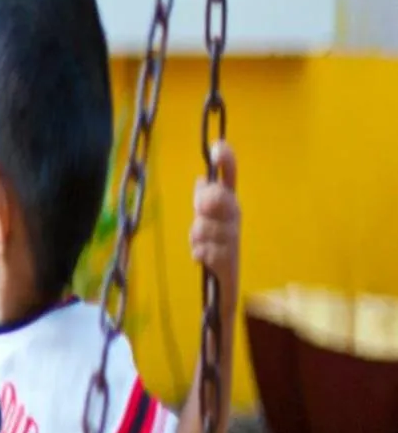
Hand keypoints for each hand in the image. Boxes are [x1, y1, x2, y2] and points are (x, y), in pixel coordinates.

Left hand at [190, 140, 240, 312]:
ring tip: (201, 243)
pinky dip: (199, 253)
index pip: (230, 177)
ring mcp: (234, 238)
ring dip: (197, 235)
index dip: (226, 160)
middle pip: (216, 198)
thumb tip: (201, 179)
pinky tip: (204, 257)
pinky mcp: (229, 261)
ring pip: (203, 226)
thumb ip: (203, 200)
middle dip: (204, 204)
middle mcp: (235, 217)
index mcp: (229, 203)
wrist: (224, 286)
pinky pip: (204, 250)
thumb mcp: (206, 221)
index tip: (218, 146)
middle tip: (201, 213)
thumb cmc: (214, 248)